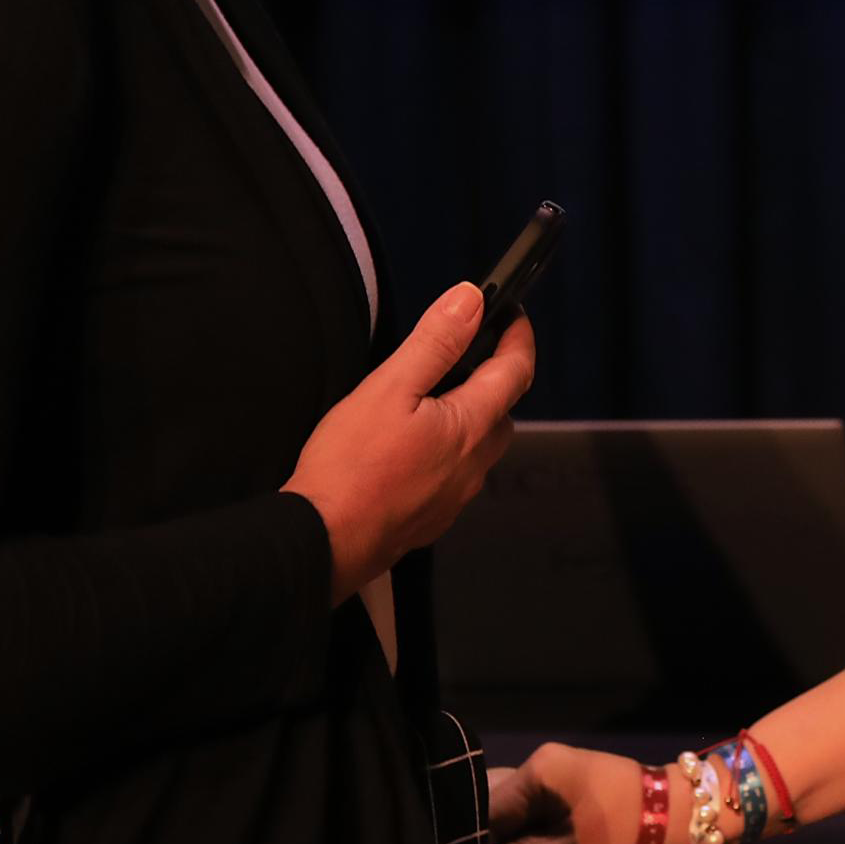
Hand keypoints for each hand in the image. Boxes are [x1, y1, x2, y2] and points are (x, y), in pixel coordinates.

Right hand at [283, 283, 535, 602]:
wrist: (325, 540)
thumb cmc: (351, 469)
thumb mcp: (389, 388)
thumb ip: (435, 343)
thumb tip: (470, 302)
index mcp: (471, 427)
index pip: (516, 371)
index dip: (519, 336)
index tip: (513, 315)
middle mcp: (473, 465)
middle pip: (503, 411)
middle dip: (497, 377)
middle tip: (473, 351)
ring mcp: (455, 496)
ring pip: (480, 447)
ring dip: (471, 417)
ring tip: (437, 398)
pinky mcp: (433, 517)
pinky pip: (455, 475)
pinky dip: (448, 452)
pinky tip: (414, 448)